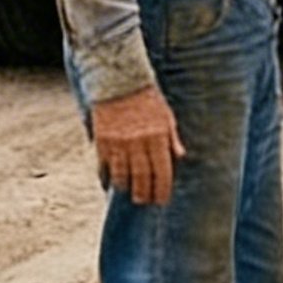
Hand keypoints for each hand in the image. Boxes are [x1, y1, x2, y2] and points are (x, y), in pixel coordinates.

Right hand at [91, 85, 185, 205]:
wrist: (119, 82)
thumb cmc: (147, 99)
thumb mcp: (166, 116)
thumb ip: (172, 138)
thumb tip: (180, 156)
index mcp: (157, 137)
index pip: (162, 171)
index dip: (162, 190)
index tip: (161, 200)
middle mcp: (138, 142)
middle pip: (141, 178)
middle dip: (144, 193)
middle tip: (145, 200)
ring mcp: (118, 143)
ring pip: (121, 175)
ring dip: (126, 188)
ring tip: (130, 193)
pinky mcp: (102, 141)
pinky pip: (104, 166)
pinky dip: (107, 177)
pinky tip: (111, 183)